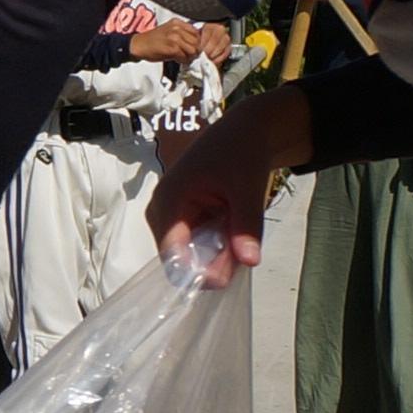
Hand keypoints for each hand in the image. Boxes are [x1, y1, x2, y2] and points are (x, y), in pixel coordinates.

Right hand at [145, 87, 311, 274]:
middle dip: (212, 265)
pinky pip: (199, 249)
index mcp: (169, 199)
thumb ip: (247, 225)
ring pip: (191, 257)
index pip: (172, 253)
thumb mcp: (248, 186)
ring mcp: (172, 219)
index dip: (196, 274)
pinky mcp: (184, 222)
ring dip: (219, 258)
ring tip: (243, 238)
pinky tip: (237, 236)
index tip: (227, 280)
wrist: (246, 132)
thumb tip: (250, 261)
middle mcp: (162, 213)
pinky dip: (220, 250)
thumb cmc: (241, 151)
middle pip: (180, 259)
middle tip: (245, 254)